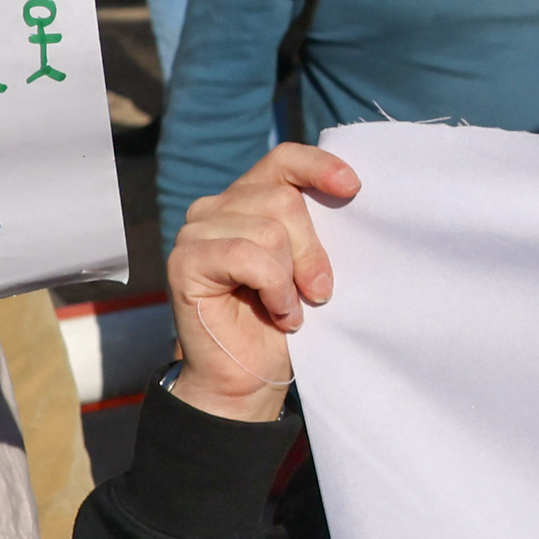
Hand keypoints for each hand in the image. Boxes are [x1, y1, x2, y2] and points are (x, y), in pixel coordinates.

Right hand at [166, 144, 354, 421]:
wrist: (251, 379)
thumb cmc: (284, 320)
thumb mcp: (307, 264)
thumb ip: (312, 227)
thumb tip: (348, 193)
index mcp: (247, 199)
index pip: (282, 160)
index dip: (318, 167)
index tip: (353, 188)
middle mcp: (215, 208)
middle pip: (283, 198)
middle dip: (312, 249)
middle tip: (319, 290)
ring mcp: (195, 232)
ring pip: (268, 230)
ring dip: (291, 278)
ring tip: (291, 308)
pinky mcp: (184, 261)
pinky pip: (246, 257)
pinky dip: (274, 289)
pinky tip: (278, 313)